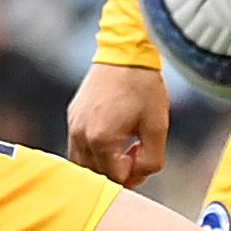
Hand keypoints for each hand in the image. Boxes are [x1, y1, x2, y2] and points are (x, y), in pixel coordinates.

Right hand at [70, 61, 168, 187]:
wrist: (126, 52)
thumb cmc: (144, 87)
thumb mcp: (157, 127)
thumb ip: (151, 160)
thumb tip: (137, 175)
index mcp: (101, 139)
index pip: (115, 179)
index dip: (134, 174)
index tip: (144, 154)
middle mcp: (80, 135)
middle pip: (96, 175)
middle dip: (117, 171)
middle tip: (136, 152)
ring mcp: (73, 125)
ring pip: (83, 163)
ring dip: (103, 164)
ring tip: (123, 146)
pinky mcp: (72, 116)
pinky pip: (78, 146)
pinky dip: (93, 151)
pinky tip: (112, 136)